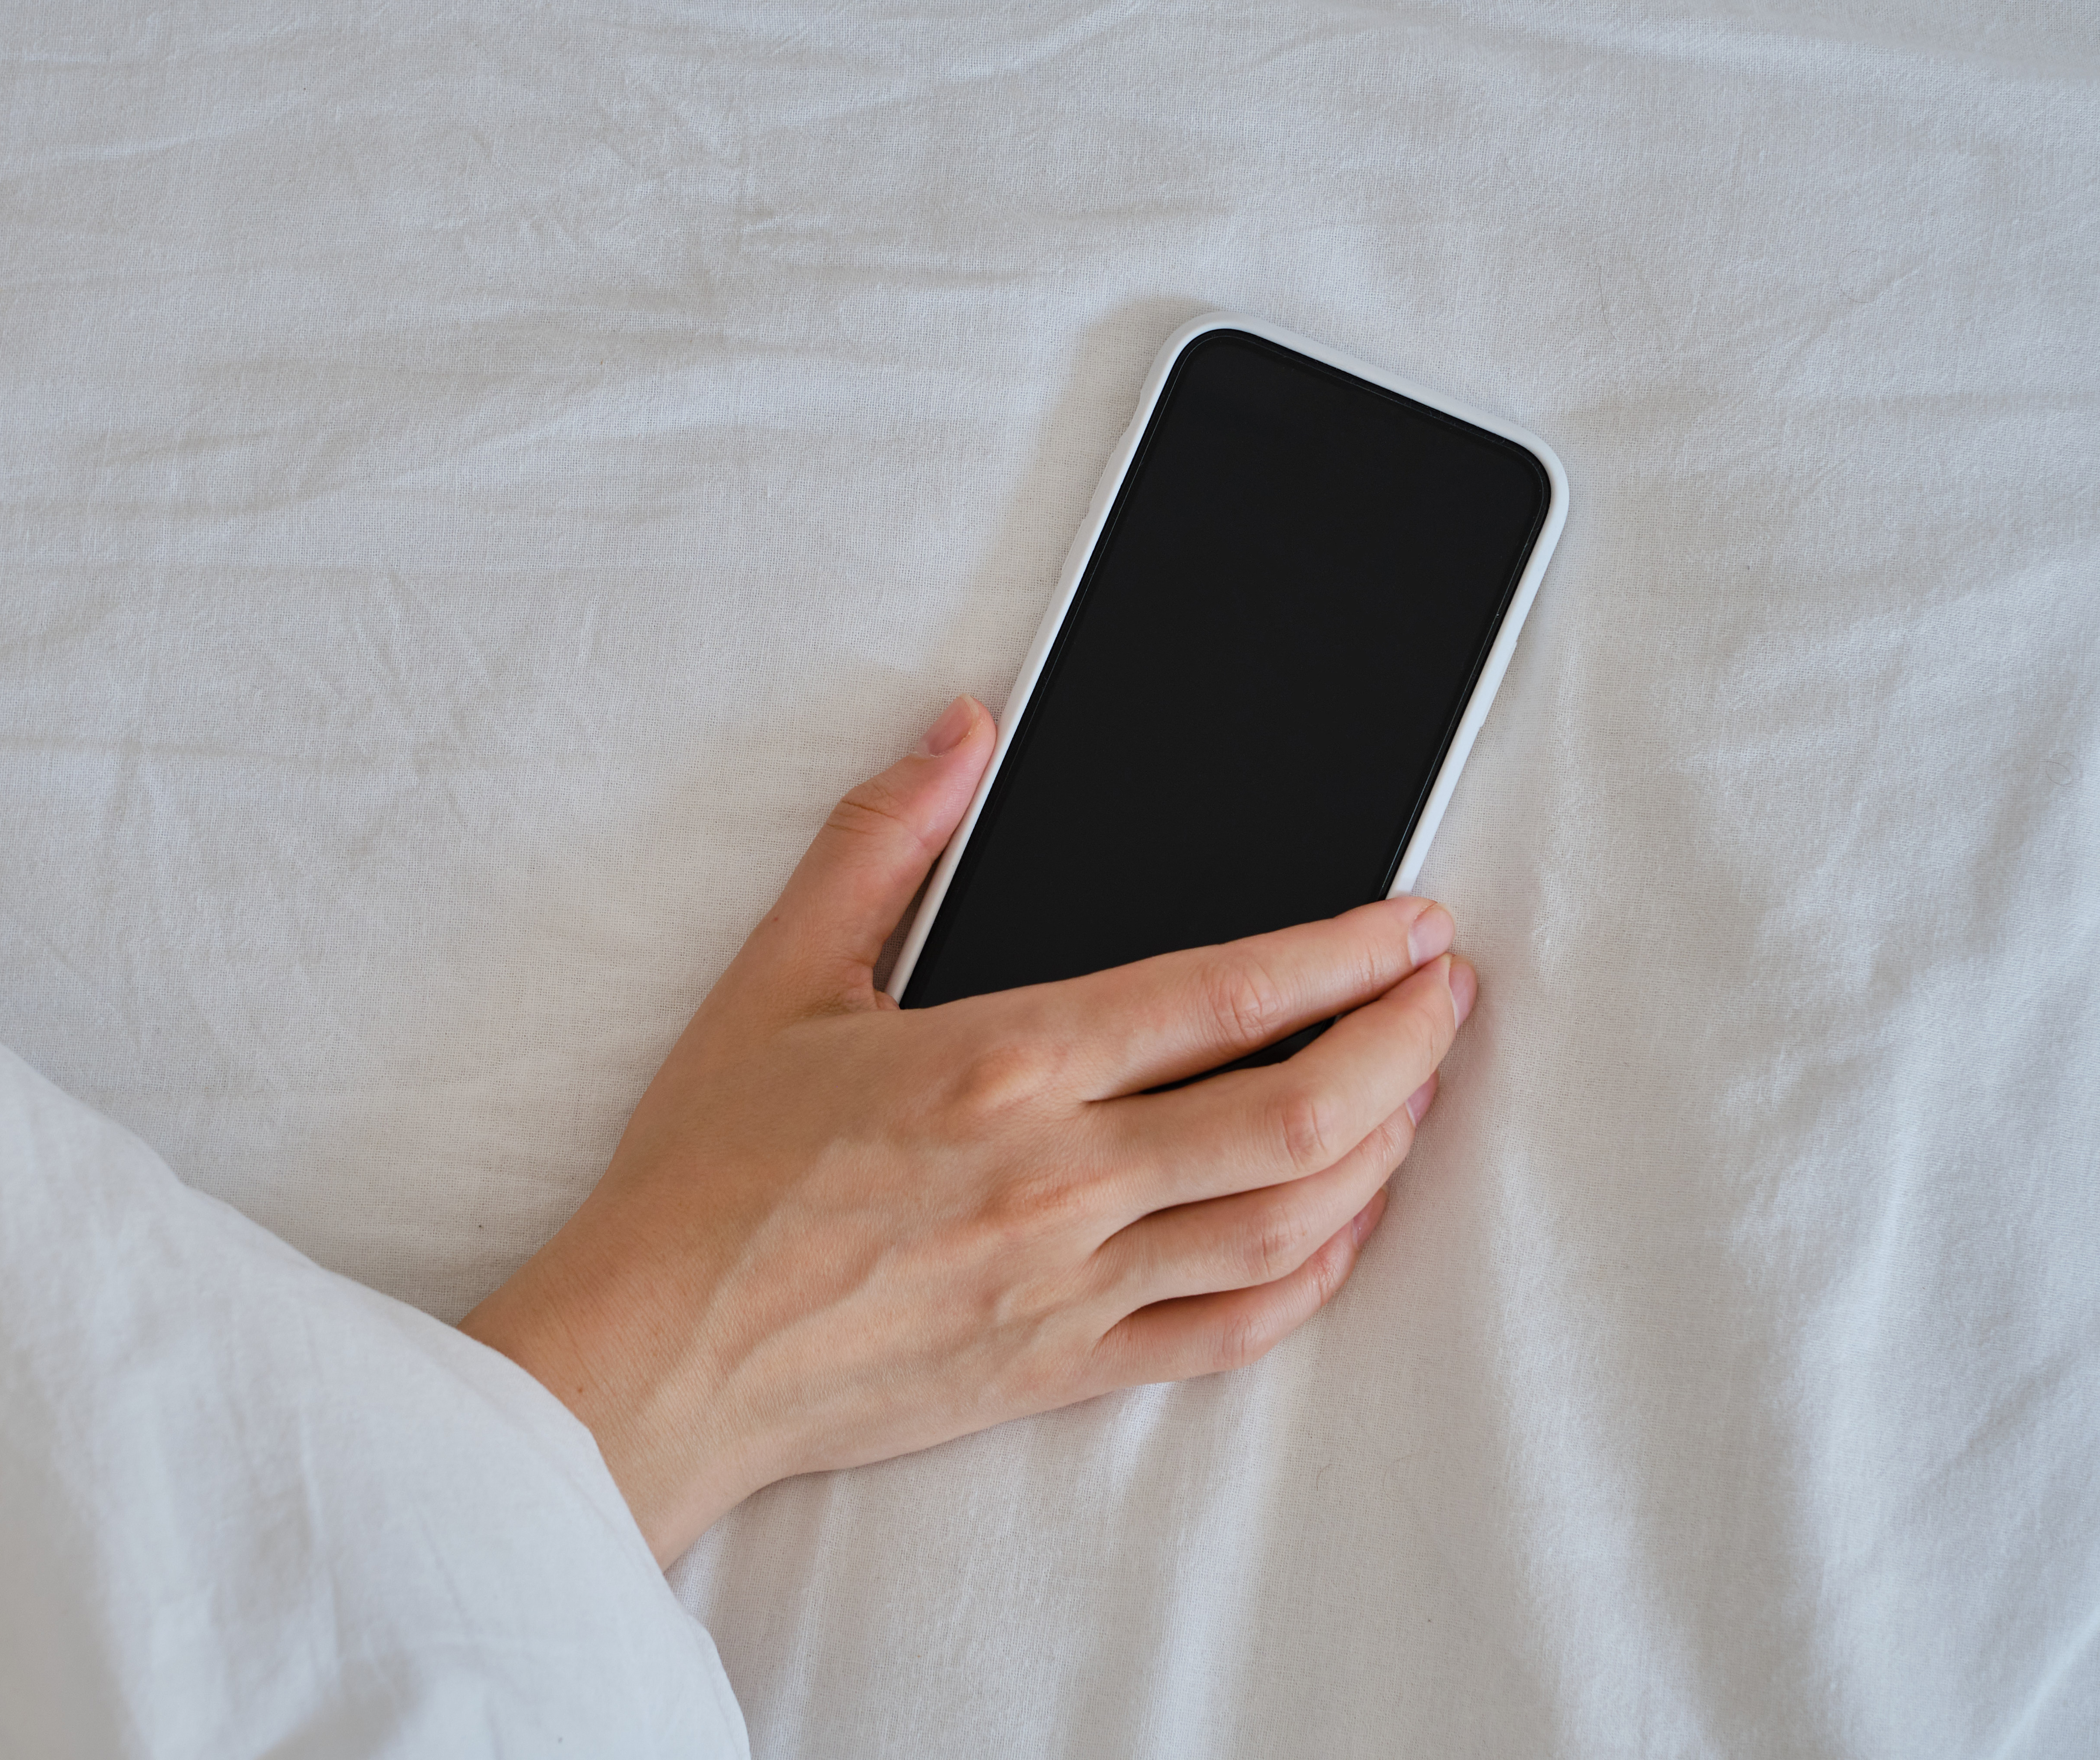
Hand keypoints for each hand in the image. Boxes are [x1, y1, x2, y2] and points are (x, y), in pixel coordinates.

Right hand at [461, 694, 1474, 1564]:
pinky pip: (1232, 1329)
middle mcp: (1059, 1180)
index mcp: (1001, 1067)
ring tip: (1418, 1087)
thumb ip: (879, 841)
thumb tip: (960, 732)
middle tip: (1447, 992)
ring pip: (1290, 1221)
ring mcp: (1073, 1287)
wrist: (652, 1356)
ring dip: (1384, 1147)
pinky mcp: (1064, 1366)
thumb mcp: (776, 976)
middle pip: (1301, 1111)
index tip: (1414, 924)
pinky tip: (1341, 1223)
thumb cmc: (707, 1174)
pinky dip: (1312, 1273)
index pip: (1228, 997)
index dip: (1349, 954)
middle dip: (1408, 1042)